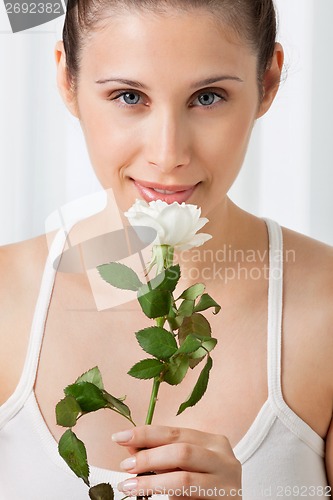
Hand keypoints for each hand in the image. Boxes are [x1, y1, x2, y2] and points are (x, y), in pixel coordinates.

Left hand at [112, 425, 241, 498]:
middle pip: (180, 450)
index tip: (120, 437)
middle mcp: (224, 457)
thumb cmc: (202, 491)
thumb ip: (161, 457)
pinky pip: (189, 496)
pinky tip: (148, 496)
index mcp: (213, 442)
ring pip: (183, 477)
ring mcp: (227, 480)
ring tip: (129, 485)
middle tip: (125, 465)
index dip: (146, 434)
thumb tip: (131, 447)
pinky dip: (164, 494)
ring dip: (151, 481)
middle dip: (148, 457)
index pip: (175, 432)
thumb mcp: (180, 470)